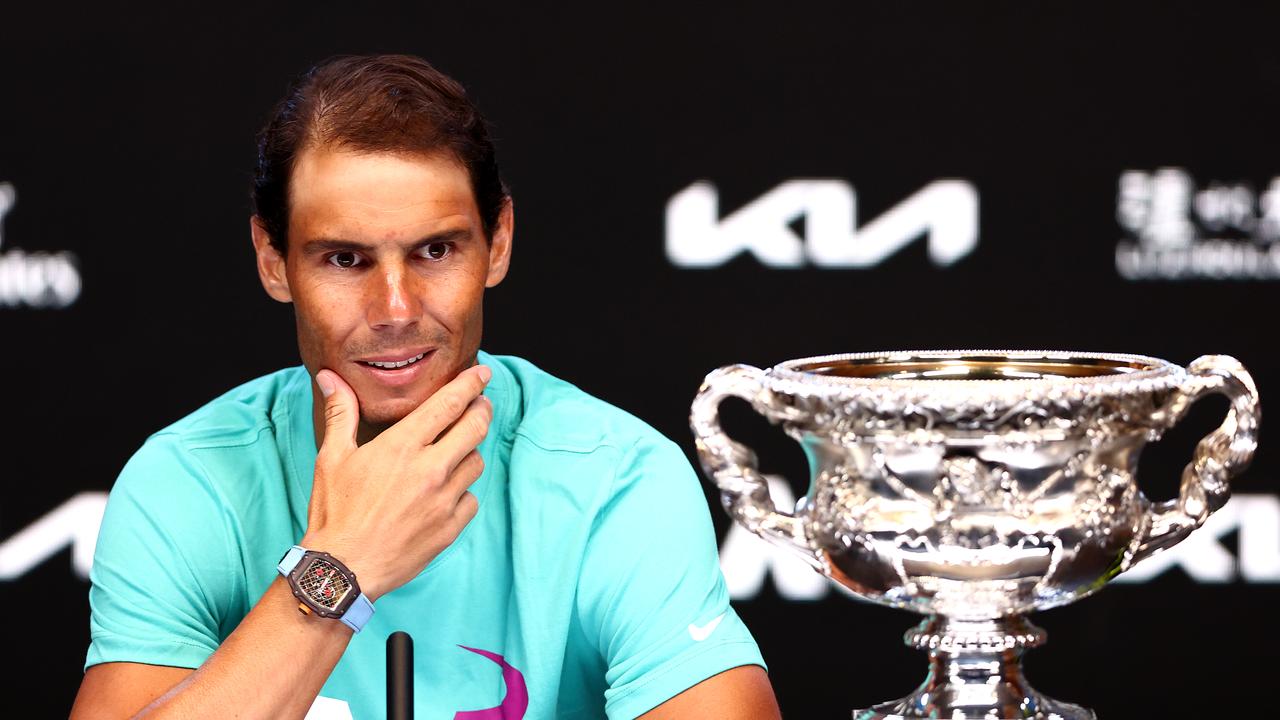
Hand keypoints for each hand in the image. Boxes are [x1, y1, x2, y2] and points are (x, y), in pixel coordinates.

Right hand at [300, 365, 491, 600]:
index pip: (449, 404)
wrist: (343, 569)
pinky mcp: (450, 528)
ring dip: (469, 451)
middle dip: (482, 409)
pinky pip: (471, 499)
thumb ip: (341, 413)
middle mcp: (429, 470)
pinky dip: (463, 491)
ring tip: (457, 449)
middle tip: (480, 403)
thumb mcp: (332, 458)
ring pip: (476, 462)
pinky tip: (447, 491)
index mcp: (402, 447)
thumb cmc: (335, 512)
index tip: (483, 374)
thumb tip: (329, 377)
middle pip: (475, 427)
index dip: (471, 384)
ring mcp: (443, 500)